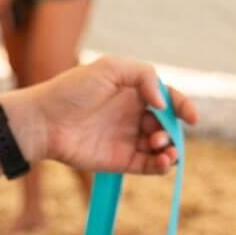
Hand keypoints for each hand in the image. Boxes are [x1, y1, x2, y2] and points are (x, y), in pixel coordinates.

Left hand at [5, 56, 198, 174]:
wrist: (43, 121)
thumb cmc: (72, 90)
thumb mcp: (110, 68)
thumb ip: (145, 76)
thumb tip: (162, 102)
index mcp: (134, 93)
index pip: (168, 99)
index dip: (183, 107)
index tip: (192, 118)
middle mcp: (134, 116)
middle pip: (168, 125)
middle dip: (173, 130)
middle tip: (160, 134)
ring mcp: (128, 139)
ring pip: (162, 147)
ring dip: (170, 148)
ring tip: (161, 147)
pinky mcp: (121, 161)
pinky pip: (150, 166)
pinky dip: (162, 166)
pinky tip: (163, 162)